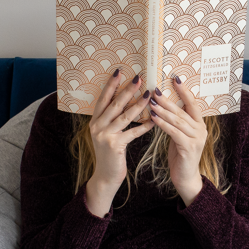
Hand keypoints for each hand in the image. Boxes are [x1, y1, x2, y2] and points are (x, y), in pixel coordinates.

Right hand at [85, 70, 154, 216]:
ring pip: (124, 116)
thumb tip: (125, 100)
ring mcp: (104, 136)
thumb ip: (112, 119)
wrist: (105, 176)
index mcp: (95, 121)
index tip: (120, 71)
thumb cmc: (110, 154)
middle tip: (139, 78)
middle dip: (127, 90)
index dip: (111, 85)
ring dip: (138, 104)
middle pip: (114, 104)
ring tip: (149, 94)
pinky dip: (144, 125)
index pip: (103, 98)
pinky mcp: (115, 145)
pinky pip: (132, 132)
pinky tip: (153, 119)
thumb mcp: (107, 133)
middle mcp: (97, 126)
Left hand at [148, 77, 207, 205]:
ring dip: (163, 110)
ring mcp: (197, 138)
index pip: (193, 103)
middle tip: (155, 89)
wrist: (186, 178)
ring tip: (150, 101)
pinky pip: (174, 132)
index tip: (174, 78)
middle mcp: (201, 129)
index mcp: (200, 124)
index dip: (184, 90)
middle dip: (167, 99)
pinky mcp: (189, 148)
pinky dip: (163, 124)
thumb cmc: (180, 155)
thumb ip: (177, 122)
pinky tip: (153, 118)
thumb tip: (163, 105)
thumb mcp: (180, 135)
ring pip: (178, 120)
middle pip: (183, 110)